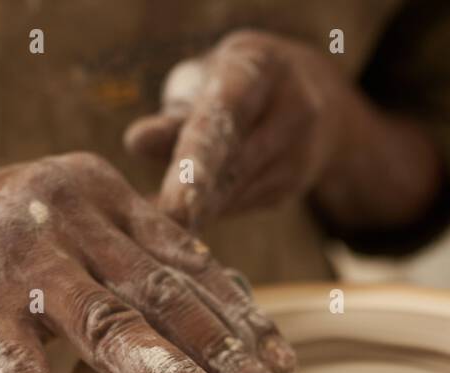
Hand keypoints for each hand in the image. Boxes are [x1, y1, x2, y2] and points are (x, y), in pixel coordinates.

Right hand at [0, 152, 297, 372]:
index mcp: (101, 193)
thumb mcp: (63, 227)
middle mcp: (69, 210)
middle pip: (166, 296)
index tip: (285, 366)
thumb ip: (125, 256)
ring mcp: (19, 253)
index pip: (190, 261)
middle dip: (230, 359)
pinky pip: (14, 369)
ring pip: (110, 327)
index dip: (241, 317)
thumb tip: (207, 311)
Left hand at [124, 30, 357, 230]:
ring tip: (154, 227)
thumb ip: (174, 116)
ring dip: (194, 211)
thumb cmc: (235, 85)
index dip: (197, 156)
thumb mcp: (208, 84)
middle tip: (163, 223)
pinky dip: (207, 213)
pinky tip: (179, 224)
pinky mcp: (292, 184)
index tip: (173, 194)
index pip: (225, 114)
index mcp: (260, 67)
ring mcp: (299, 150)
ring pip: (236, 190)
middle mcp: (292, 107)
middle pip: (235, 159)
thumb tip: (135, 142)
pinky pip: (241, 204)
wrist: (315, 96)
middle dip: (194, 194)